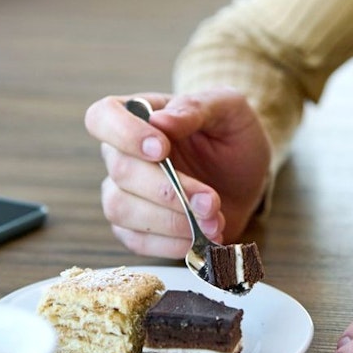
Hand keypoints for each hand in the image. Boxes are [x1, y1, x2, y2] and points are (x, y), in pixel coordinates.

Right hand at [84, 88, 270, 257]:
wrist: (249, 178)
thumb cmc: (234, 136)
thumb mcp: (229, 109)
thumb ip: (195, 109)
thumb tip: (160, 120)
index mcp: (138, 115)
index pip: (103, 117)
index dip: (124, 134)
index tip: (161, 149)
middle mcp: (122, 153)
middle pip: (121, 171)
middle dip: (168, 190)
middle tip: (210, 200)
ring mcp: (124, 192)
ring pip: (121, 209)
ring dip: (172, 220)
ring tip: (213, 221)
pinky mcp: (134, 228)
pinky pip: (136, 240)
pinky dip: (172, 243)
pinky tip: (202, 236)